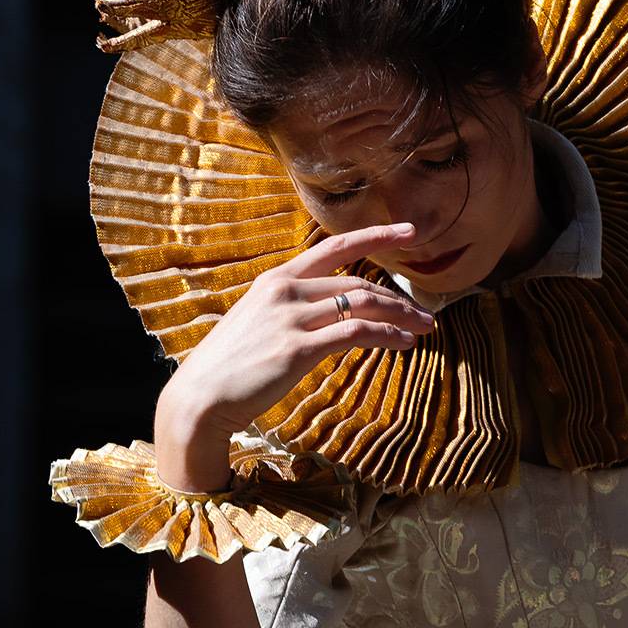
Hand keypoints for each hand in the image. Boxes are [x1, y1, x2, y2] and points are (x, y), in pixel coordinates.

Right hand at [160, 221, 435, 445]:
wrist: (201, 396)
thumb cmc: (229, 365)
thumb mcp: (257, 322)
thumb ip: (291, 310)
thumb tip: (329, 314)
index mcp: (277, 280)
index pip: (334, 247)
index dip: (376, 236)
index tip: (408, 231)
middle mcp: (285, 290)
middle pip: (358, 284)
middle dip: (399, 299)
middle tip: (426, 313)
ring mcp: (290, 318)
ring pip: (363, 304)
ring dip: (400, 316)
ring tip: (424, 329)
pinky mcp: (297, 348)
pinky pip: (355, 332)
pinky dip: (386, 335)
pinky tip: (403, 343)